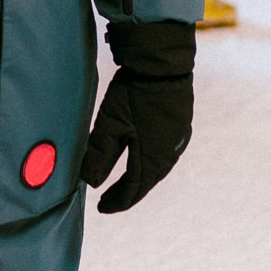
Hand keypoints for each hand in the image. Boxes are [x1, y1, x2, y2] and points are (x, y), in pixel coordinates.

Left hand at [80, 20, 194, 213]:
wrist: (164, 63)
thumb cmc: (134, 94)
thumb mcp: (110, 125)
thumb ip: (99, 156)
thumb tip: (90, 183)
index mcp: (152, 159)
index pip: (132, 190)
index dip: (116, 201)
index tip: (101, 208)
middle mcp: (170, 153)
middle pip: (146, 181)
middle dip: (127, 192)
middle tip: (110, 199)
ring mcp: (178, 138)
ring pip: (158, 168)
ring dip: (140, 178)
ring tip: (126, 182)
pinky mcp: (181, 123)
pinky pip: (165, 153)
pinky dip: (151, 162)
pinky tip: (144, 156)